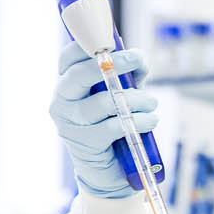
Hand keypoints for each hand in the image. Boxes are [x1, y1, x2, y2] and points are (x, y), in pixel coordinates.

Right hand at [49, 41, 158, 197]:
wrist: (108, 170)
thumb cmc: (114, 125)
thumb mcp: (120, 94)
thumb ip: (129, 75)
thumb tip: (141, 60)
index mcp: (66, 84)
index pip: (68, 58)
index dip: (88, 45)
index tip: (112, 42)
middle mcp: (62, 101)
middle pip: (81, 74)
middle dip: (114, 64)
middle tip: (138, 60)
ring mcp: (70, 123)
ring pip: (105, 102)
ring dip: (136, 99)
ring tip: (152, 103)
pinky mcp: (85, 143)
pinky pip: (114, 126)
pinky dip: (139, 121)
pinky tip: (150, 121)